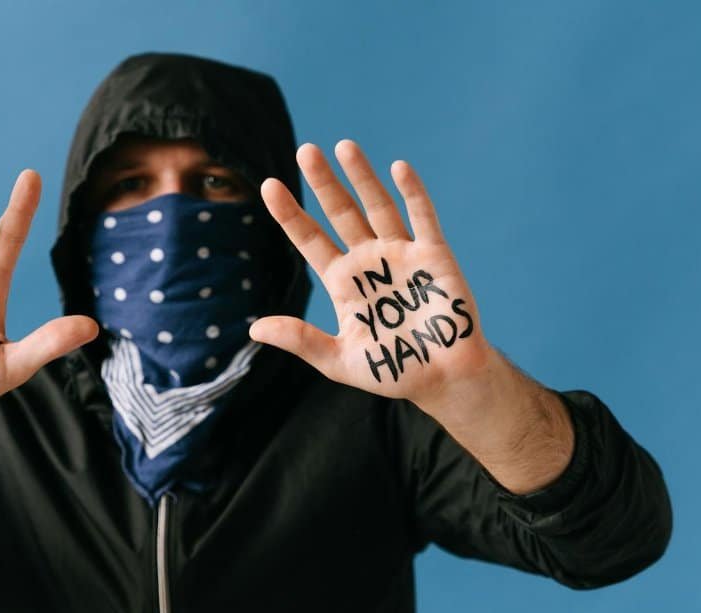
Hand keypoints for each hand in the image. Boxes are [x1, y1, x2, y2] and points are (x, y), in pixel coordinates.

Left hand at [250, 140, 495, 417]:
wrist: (445, 379)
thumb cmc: (394, 371)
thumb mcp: (339, 360)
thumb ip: (301, 340)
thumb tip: (254, 330)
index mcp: (343, 282)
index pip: (309, 240)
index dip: (290, 213)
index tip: (269, 185)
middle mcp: (369, 260)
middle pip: (340, 213)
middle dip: (324, 183)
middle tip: (305, 150)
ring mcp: (402, 254)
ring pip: (378, 206)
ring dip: (362, 177)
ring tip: (344, 145)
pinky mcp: (435, 256)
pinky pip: (422, 217)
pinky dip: (412, 192)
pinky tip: (398, 168)